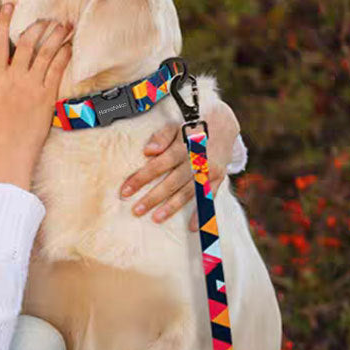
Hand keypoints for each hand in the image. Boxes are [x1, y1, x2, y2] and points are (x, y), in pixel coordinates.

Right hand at [0, 3, 72, 172]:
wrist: (11, 151)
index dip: (5, 22)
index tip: (10, 7)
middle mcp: (13, 78)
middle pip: (26, 42)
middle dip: (38, 26)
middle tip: (48, 17)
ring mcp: (31, 86)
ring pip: (45, 52)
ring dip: (56, 36)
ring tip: (64, 25)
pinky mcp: (46, 96)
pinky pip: (57, 69)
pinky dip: (64, 55)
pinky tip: (69, 47)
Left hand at [118, 101, 240, 230]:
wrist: (224, 123)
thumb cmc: (191, 126)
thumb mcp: (176, 124)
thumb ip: (162, 136)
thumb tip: (148, 151)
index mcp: (185, 144)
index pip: (160, 163)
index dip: (142, 177)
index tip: (126, 191)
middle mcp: (199, 158)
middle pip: (173, 181)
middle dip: (154, 197)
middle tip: (137, 210)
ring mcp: (210, 169)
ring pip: (189, 191)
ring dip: (173, 206)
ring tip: (156, 218)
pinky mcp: (219, 177)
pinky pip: (209, 197)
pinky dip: (202, 213)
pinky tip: (192, 227)